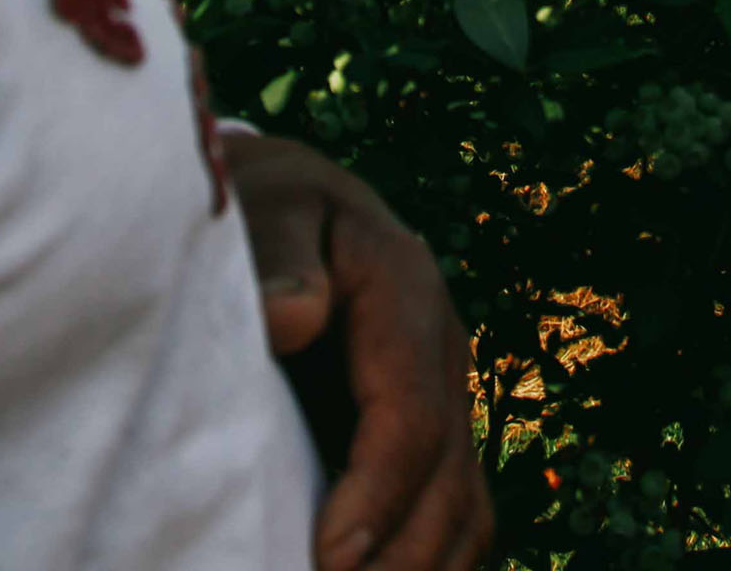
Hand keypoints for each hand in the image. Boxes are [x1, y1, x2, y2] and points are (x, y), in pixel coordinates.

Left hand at [226, 132, 493, 570]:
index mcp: (408, 293)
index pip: (410, 417)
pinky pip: (455, 514)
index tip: (326, 557)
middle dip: (398, 561)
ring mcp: (447, 394)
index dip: (376, 497)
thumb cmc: (265, 201)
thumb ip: (277, 254)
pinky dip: (430, 565)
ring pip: (465, 512)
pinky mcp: (433, 429)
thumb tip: (292, 318)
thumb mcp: (265, 203)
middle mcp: (445, 351)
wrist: (290, 197)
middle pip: (448, 484)